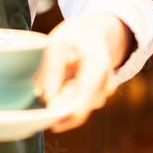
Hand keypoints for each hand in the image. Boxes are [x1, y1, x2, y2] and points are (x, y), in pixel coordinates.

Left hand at [37, 12, 131, 131]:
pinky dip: (70, 97)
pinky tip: (68, 80)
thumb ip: (51, 72)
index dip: (64, 118)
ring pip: (80, 108)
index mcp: (97, 69)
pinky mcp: (101, 95)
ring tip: (60, 76)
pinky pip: (81, 104)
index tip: (48, 121)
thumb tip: (47, 99)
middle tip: (46, 89)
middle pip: (80, 109)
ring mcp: (105, 91)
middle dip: (60, 105)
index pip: (82, 105)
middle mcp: (106, 84)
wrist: (92, 31)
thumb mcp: (55, 46)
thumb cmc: (72, 37)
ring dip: (64, 100)